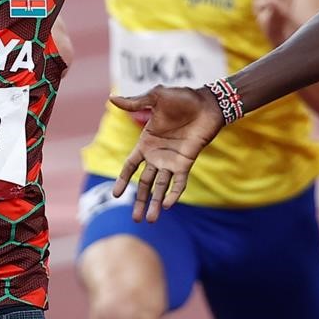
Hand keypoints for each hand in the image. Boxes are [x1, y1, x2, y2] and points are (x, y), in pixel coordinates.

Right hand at [109, 85, 224, 220]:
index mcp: (146, 143)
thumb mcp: (155, 97)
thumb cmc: (182, 98)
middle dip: (139, 200)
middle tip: (135, 220)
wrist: (207, 103)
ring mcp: (172, 161)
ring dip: (155, 203)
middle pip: (144, 183)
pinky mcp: (186, 162)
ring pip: (160, 187)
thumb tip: (111, 98)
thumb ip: (135, 102)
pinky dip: (173, 194)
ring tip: (150, 221)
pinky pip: (179, 182)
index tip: (116, 196)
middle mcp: (157, 156)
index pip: (130, 166)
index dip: (122, 180)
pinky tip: (168, 205)